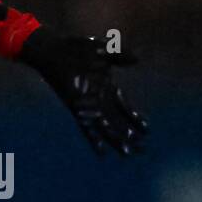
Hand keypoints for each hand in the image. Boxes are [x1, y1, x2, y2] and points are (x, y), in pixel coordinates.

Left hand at [19, 26, 149, 155]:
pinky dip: (92, 138)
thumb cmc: (77, 48)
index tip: (147, 130)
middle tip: (141, 149)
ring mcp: (86, 104)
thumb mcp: (103, 50)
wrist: (54, 50)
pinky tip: (101, 152)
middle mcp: (98, 99)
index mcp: (106, 87)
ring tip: (127, 153)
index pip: (124, 107)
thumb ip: (120, 55)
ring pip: (104, 127)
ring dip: (115, 140)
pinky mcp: (74, 106)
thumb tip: (138, 60)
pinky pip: (85, 126)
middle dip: (129, 135)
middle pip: (117, 122)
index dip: (134, 118)